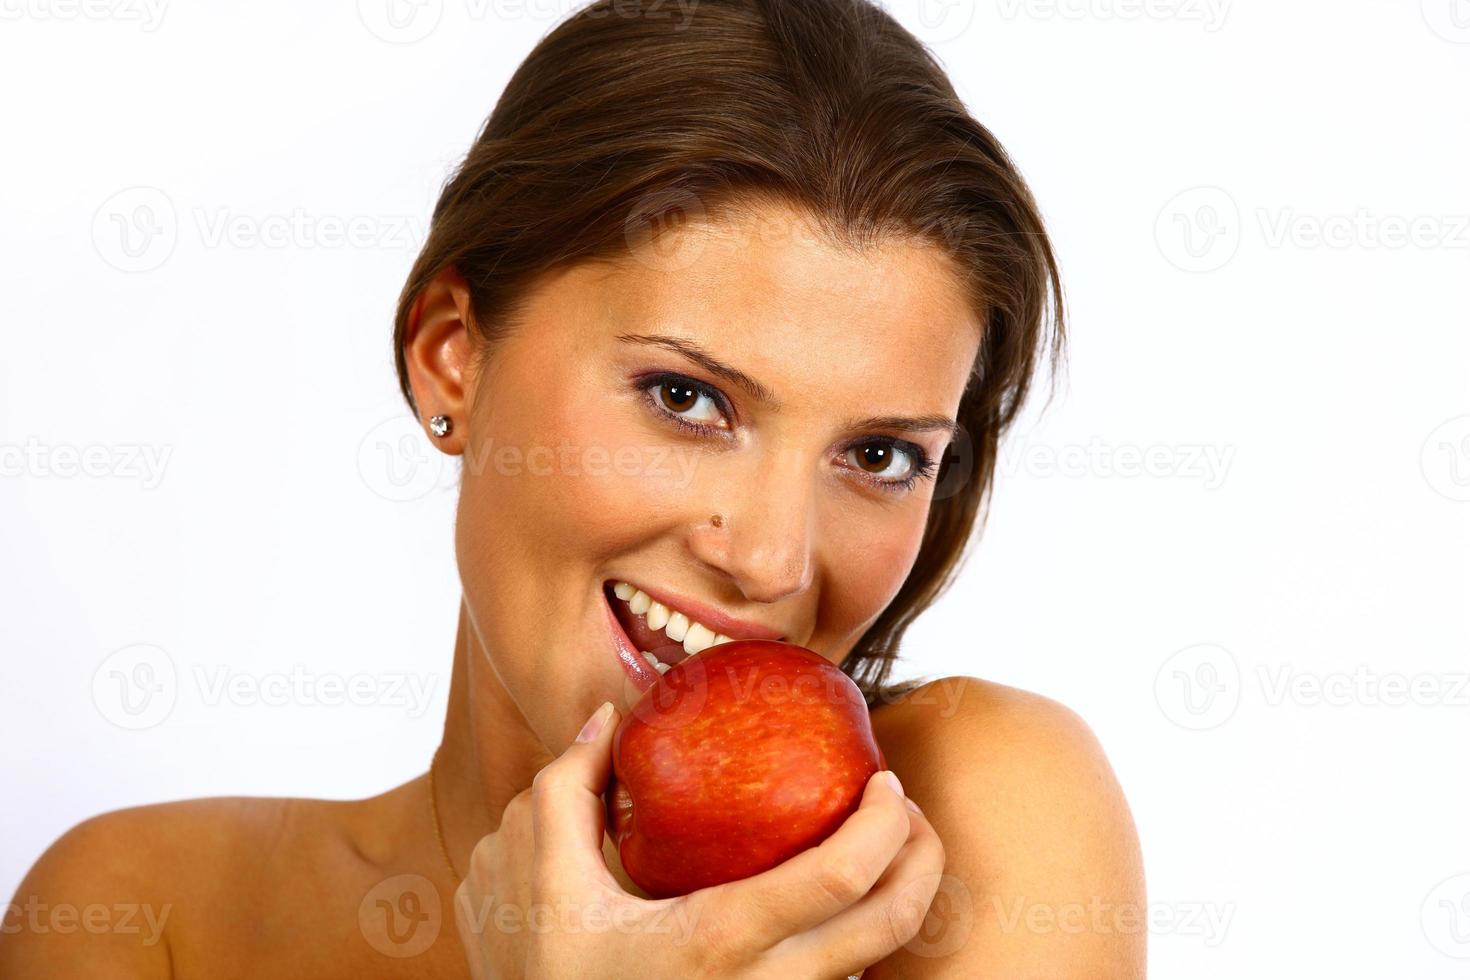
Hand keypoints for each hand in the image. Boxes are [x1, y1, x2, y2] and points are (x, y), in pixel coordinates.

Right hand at [452, 700, 944, 979]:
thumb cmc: (556, 975)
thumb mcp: (544, 883)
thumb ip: (567, 791)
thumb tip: (606, 718)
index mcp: (716, 941)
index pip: (838, 881)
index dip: (882, 824)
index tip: (883, 778)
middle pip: (889, 925)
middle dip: (923, 857)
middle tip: (906, 808)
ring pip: (883, 963)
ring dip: (907, 896)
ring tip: (893, 844)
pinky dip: (871, 934)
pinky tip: (851, 898)